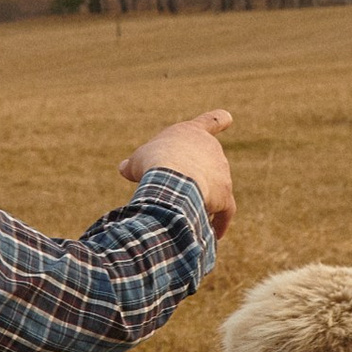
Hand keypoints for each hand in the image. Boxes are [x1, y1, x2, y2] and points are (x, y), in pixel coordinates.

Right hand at [120, 106, 234, 230]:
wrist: (171, 178)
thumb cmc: (153, 162)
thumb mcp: (139, 159)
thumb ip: (135, 164)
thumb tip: (124, 168)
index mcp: (192, 132)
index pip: (210, 121)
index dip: (219, 119)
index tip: (228, 117)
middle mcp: (213, 150)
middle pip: (205, 164)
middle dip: (190, 178)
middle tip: (169, 189)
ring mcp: (222, 173)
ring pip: (213, 189)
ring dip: (201, 202)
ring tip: (181, 213)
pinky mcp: (226, 196)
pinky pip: (225, 212)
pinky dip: (219, 223)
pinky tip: (212, 234)